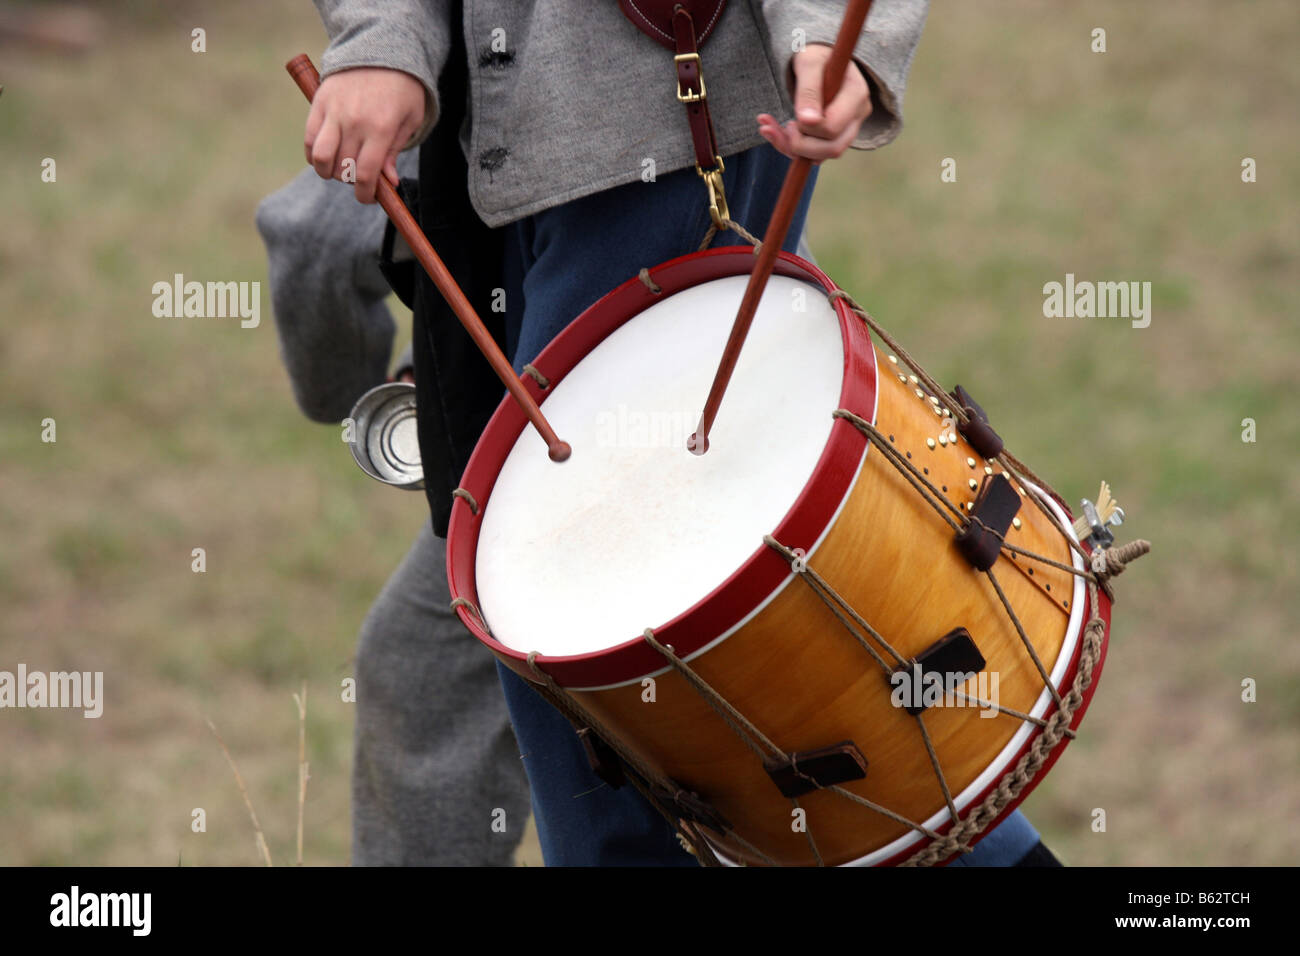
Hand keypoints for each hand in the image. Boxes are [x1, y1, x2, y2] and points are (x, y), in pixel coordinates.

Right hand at [304, 67, 425, 202]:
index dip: (365, 194)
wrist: (381, 49)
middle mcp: (355, 121)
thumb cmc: (402, 89)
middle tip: (359, 177)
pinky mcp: (319, 103)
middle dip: (351, 182)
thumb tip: (388, 182)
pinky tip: (325, 156)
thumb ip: (394, 151)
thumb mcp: (410, 119)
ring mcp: (334, 112)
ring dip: (328, 171)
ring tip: (340, 168)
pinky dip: (314, 154)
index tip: (367, 197)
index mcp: (381, 128)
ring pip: (321, 158)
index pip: (365, 174)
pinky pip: (309, 139)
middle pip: (343, 169)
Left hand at [756, 43, 872, 161]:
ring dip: (790, 147)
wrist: (817, 58)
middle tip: (785, 125)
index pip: (833, 127)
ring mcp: (848, 128)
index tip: (794, 116)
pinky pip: (812, 153)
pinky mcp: (833, 136)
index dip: (809, 128)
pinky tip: (772, 130)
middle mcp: (857, 115)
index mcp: (856, 94)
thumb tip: (808, 122)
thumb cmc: (815, 54)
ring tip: (769, 127)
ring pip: (822, 155)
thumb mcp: (809, 63)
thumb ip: (809, 90)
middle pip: (834, 148)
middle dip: (801, 145)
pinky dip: (788, 147)